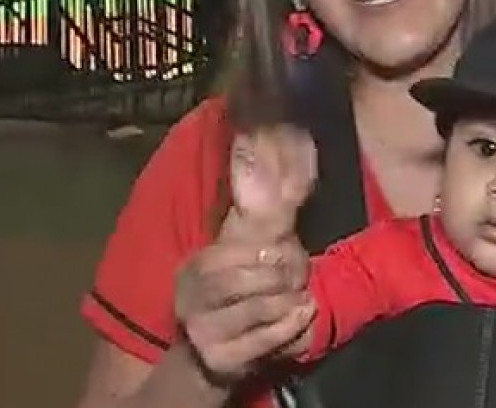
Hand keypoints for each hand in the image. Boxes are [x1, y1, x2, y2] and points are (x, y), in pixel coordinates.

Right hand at [174, 126, 317, 383]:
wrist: (215, 354)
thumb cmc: (238, 291)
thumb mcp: (245, 245)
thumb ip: (258, 200)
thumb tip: (261, 137)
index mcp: (197, 263)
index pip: (233, 247)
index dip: (271, 246)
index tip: (286, 246)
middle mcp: (192, 293)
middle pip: (254, 274)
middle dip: (287, 272)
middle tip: (298, 275)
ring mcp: (202, 328)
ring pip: (263, 306)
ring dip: (291, 301)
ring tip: (298, 296)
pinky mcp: (220, 358)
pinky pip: (267, 337)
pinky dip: (292, 325)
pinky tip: (302, 314)